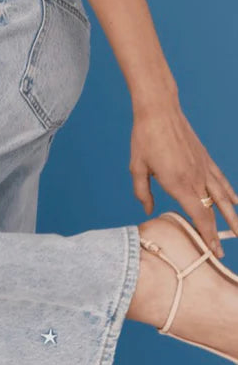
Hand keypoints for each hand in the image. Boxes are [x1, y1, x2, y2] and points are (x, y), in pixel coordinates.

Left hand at [129, 100, 237, 257]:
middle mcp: (195, 178)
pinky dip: (229, 192)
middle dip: (218, 234)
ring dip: (231, 216)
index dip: (206, 235)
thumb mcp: (136, 168)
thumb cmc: (144, 138)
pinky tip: (235, 202)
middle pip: (211, 212)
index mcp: (178, 183)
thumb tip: (149, 210)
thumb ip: (143, 192)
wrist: (159, 110)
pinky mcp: (205, 158)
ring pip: (222, 197)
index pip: (198, 216)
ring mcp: (203, 168)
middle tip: (221, 254)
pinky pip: (220, 180)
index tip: (211, 250)